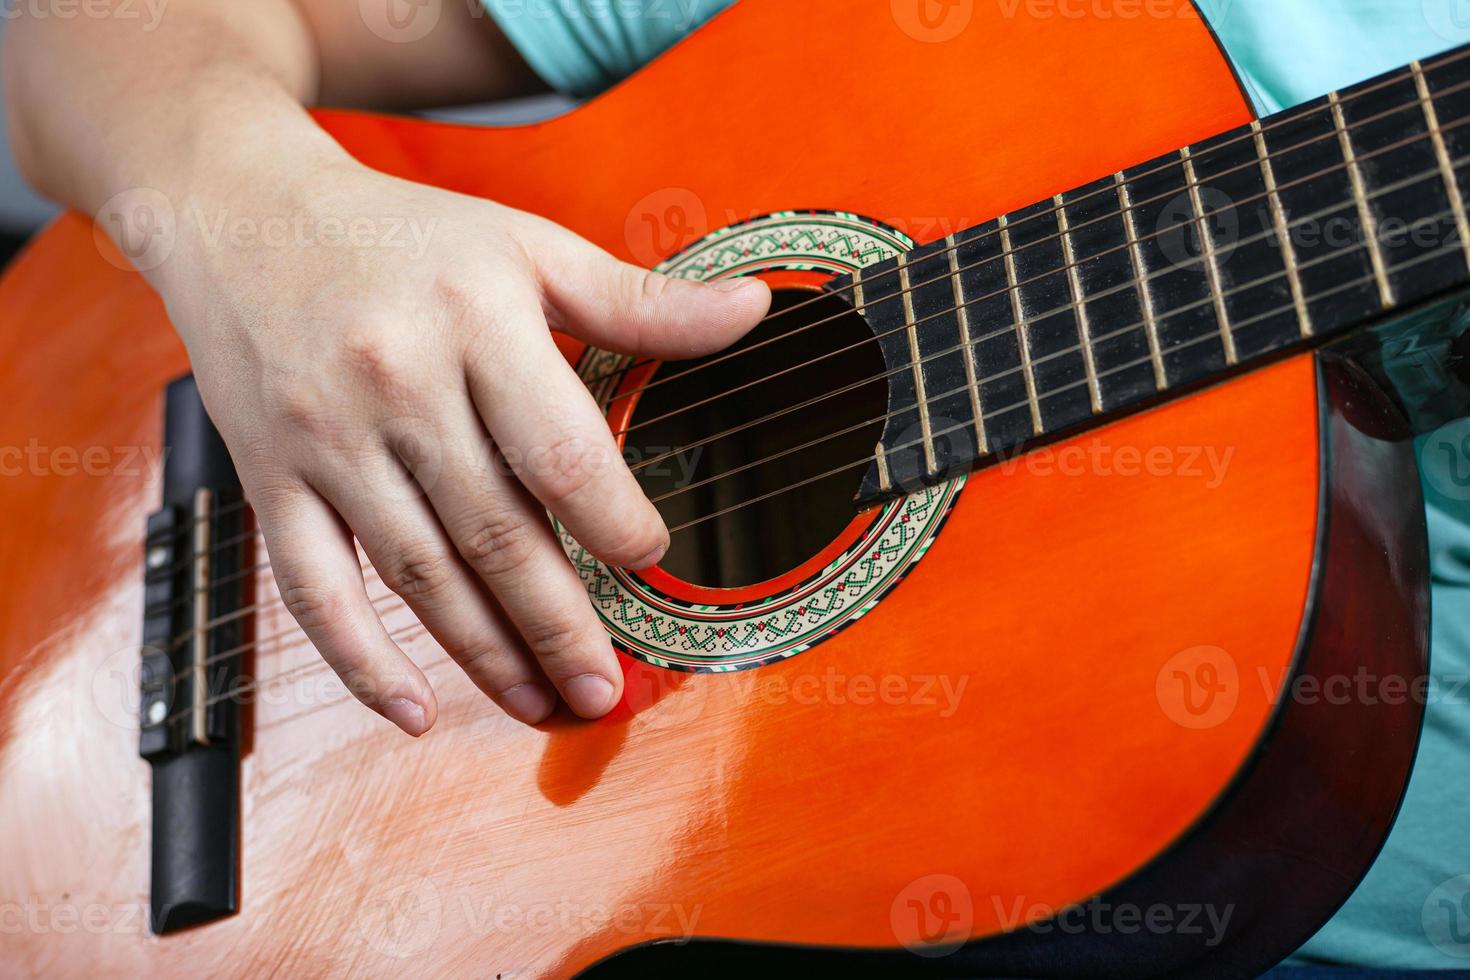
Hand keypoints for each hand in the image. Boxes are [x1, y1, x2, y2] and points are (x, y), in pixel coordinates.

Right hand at [159, 158, 770, 733]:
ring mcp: (326, 440)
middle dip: (559, 624)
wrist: (240, 211)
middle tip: (605, 689)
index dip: (615, 521)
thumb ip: (638, 299)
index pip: (560, 451)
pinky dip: (360, 660)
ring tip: (540, 703)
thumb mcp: (526, 246)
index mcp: (474, 323)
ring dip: (483, 654)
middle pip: (494, 531)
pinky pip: (311, 589)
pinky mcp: (270, 479)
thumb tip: (750, 312)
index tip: (650, 559)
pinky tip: (412, 711)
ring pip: (417, 573)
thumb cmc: (401, 235)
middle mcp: (398, 385)